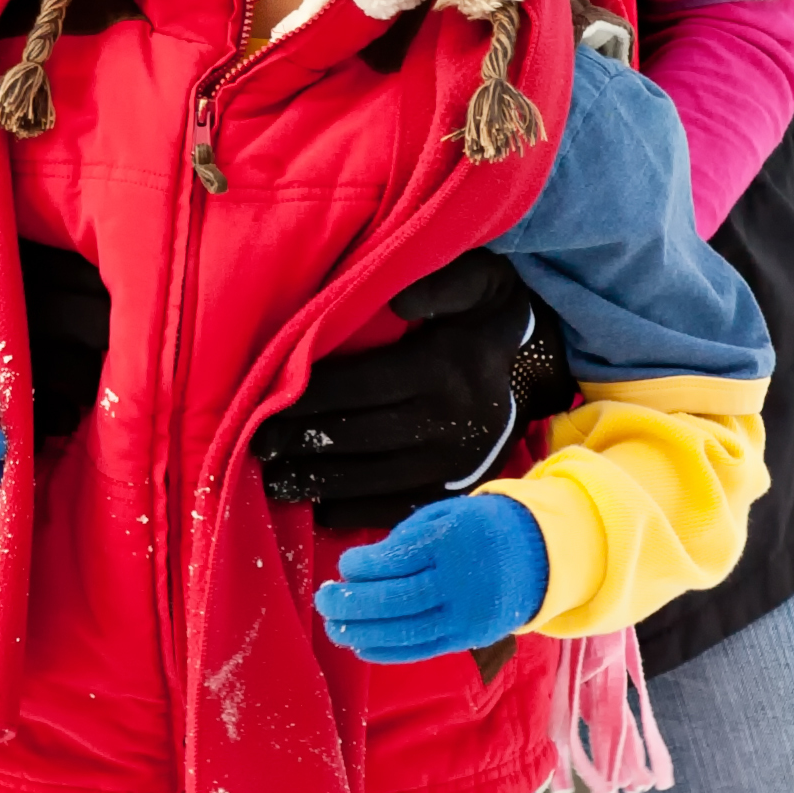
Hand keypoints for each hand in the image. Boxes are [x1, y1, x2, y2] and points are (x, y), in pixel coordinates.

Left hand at [255, 249, 568, 517]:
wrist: (538, 369)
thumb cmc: (484, 316)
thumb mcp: (479, 280)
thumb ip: (443, 282)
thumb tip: (400, 304)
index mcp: (447, 368)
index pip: (362, 386)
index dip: (310, 399)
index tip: (265, 403)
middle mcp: (452, 422)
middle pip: (360, 437)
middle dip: (302, 443)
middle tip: (255, 447)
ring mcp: (455, 464)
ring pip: (372, 479)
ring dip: (317, 483)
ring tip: (273, 481)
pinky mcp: (455, 491)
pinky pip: (396, 510)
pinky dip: (353, 512)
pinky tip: (317, 506)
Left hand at [314, 493, 549, 664]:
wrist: (537, 556)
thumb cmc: (477, 529)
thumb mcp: (446, 515)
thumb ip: (406, 538)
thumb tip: (362, 569)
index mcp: (453, 541)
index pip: (398, 559)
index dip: (364, 566)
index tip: (345, 565)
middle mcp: (460, 582)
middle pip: (397, 599)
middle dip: (352, 602)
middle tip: (323, 599)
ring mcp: (466, 615)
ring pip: (406, 631)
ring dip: (362, 631)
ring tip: (333, 625)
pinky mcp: (467, 638)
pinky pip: (422, 650)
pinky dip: (387, 651)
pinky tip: (360, 644)